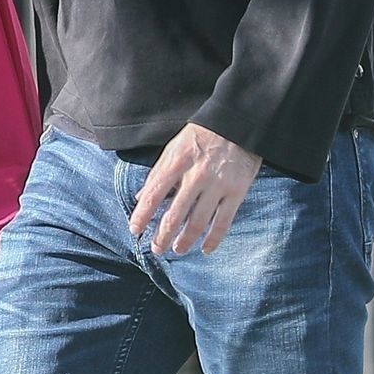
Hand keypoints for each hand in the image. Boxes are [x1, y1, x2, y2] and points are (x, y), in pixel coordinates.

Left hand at [128, 124, 261, 255]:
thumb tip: (139, 197)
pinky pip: (223, 222)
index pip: (154, 194)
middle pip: (175, 215)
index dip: (142, 215)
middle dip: (163, 236)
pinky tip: (205, 249)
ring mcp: (218, 185)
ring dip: (185, 241)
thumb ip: (157, 173)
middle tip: (157, 249)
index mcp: (177, 162)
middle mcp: (196, 176)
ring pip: (198, 222)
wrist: (238, 123)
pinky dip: (213, 239)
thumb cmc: (202, 136)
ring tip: (178, 249)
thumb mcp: (174, 148)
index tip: (135, 230)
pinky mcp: (237, 192)